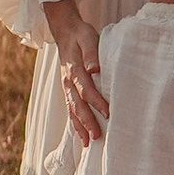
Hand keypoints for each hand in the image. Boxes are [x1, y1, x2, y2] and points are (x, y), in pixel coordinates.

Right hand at [42, 0, 105, 143]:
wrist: (65, 32)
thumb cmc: (81, 35)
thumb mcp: (87, 38)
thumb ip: (91, 53)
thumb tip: (95, 69)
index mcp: (74, 69)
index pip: (86, 89)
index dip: (97, 102)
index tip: (108, 113)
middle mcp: (67, 81)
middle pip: (77, 104)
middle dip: (87, 122)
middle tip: (97, 137)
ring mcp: (66, 86)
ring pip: (72, 109)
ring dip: (79, 126)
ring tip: (87, 143)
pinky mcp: (67, 89)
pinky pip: (70, 108)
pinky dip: (75, 123)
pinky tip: (81, 135)